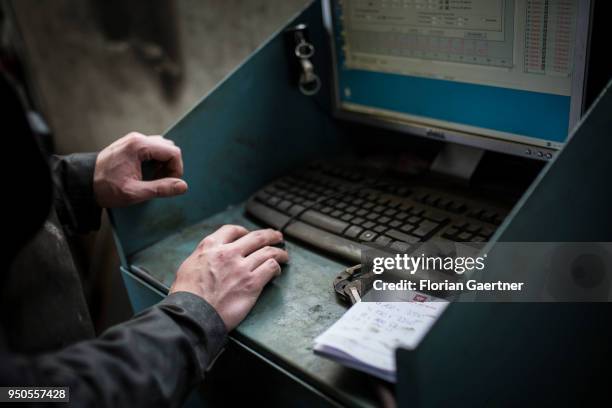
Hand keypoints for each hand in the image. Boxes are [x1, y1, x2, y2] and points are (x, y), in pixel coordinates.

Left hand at [93, 132, 187, 207]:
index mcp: (139, 146)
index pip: (173, 152)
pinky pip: (152, 148)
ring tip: (154, 178)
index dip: (177, 169)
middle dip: (171, 166)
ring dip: (164, 163)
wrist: (82, 182)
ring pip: (161, 147)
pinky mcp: (130, 144)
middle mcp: (137, 138)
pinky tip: (147, 173)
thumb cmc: (106, 188)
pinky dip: (155, 160)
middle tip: (161, 181)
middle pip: (169, 148)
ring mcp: (133, 140)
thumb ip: (160, 188)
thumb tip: (183, 186)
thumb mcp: (134, 192)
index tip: (170, 183)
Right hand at [170, 225, 287, 330]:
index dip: (244, 231)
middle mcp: (228, 253)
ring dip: (279, 252)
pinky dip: (276, 267)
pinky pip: (270, 268)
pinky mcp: (252, 283)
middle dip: (270, 236)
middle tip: (277, 236)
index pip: (232, 230)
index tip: (249, 234)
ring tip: (284, 254)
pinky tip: (277, 270)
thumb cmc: (186, 295)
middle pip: (256, 237)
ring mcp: (242, 267)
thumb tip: (209, 258)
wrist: (193, 314)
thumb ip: (203, 257)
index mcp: (211, 246)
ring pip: (268, 252)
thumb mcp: (188, 266)